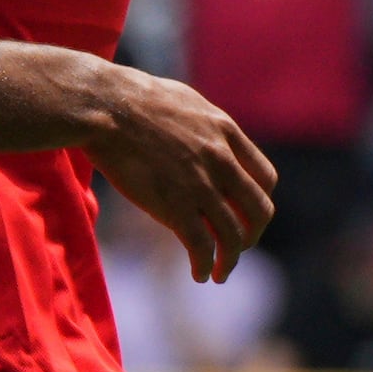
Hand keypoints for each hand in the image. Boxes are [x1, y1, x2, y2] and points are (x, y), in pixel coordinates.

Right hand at [91, 68, 276, 278]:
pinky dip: (204, 266)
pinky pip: (202, 247)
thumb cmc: (131, 97)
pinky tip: (199, 274)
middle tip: (237, 248)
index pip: (265, 177)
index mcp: (226, 133)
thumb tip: (199, 132)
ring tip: (219, 273)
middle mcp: (222, 161)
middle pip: (259, 211)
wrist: (107, 105)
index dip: (258, 201)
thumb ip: (201, 124)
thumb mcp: (184, 101)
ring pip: (233, 236)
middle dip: (251, 235)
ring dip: (229, 261)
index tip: (244, 214)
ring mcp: (201, 185)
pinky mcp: (175, 206)